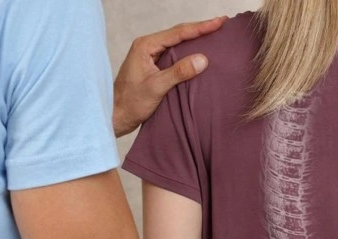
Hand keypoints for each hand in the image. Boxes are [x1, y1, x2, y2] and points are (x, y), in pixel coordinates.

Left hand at [113, 17, 226, 136]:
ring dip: (195, 40)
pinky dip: (188, 52)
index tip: (219, 22)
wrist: (116, 116)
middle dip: (200, 29)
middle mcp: (147, 46)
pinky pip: (174, 55)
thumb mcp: (156, 87)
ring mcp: (150, 56)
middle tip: (222, 24)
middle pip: (178, 34)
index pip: (178, 33)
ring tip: (215, 34)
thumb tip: (202, 59)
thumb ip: (178, 72)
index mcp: (145, 46)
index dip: (201, 27)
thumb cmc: (131, 103)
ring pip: (177, 44)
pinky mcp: (153, 66)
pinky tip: (200, 52)